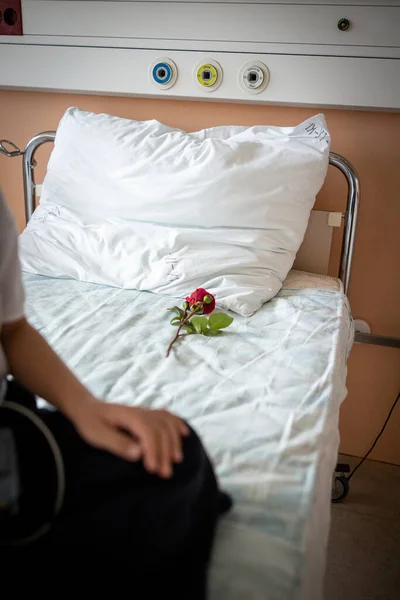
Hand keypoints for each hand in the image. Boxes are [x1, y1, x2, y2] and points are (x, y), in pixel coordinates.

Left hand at [71, 399, 188, 477]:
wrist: (87, 408)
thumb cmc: (90, 423)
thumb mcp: (97, 435)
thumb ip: (117, 443)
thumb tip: (138, 453)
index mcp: (129, 415)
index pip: (148, 431)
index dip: (153, 450)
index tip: (152, 469)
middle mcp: (141, 411)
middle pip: (161, 429)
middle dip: (166, 452)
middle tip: (165, 474)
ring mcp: (145, 412)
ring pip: (167, 423)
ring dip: (174, 441)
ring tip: (176, 460)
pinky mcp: (147, 414)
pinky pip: (167, 416)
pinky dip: (177, 424)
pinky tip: (184, 434)